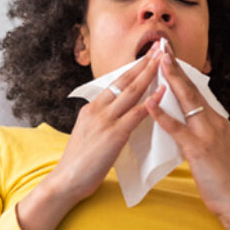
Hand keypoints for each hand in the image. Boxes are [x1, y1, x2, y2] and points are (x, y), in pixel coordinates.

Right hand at [47, 48, 164, 203]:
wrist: (65, 181)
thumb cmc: (78, 164)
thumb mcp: (88, 135)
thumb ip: (101, 123)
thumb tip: (116, 118)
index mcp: (91, 109)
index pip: (115, 83)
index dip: (132, 68)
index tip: (146, 56)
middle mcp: (97, 110)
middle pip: (125, 81)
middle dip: (143, 63)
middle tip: (159, 47)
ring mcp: (105, 121)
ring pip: (131, 92)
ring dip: (149, 74)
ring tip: (164, 59)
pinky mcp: (113, 135)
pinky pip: (136, 114)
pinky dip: (151, 101)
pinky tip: (163, 91)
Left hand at [144, 48, 229, 218]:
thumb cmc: (222, 181)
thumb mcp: (214, 150)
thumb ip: (201, 133)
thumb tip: (187, 123)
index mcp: (217, 121)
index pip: (196, 92)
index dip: (182, 73)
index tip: (170, 55)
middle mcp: (214, 122)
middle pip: (192, 89)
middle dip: (176, 66)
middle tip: (163, 46)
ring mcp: (208, 134)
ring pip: (187, 102)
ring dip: (171, 80)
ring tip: (158, 62)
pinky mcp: (199, 150)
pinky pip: (178, 129)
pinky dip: (163, 115)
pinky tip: (150, 104)